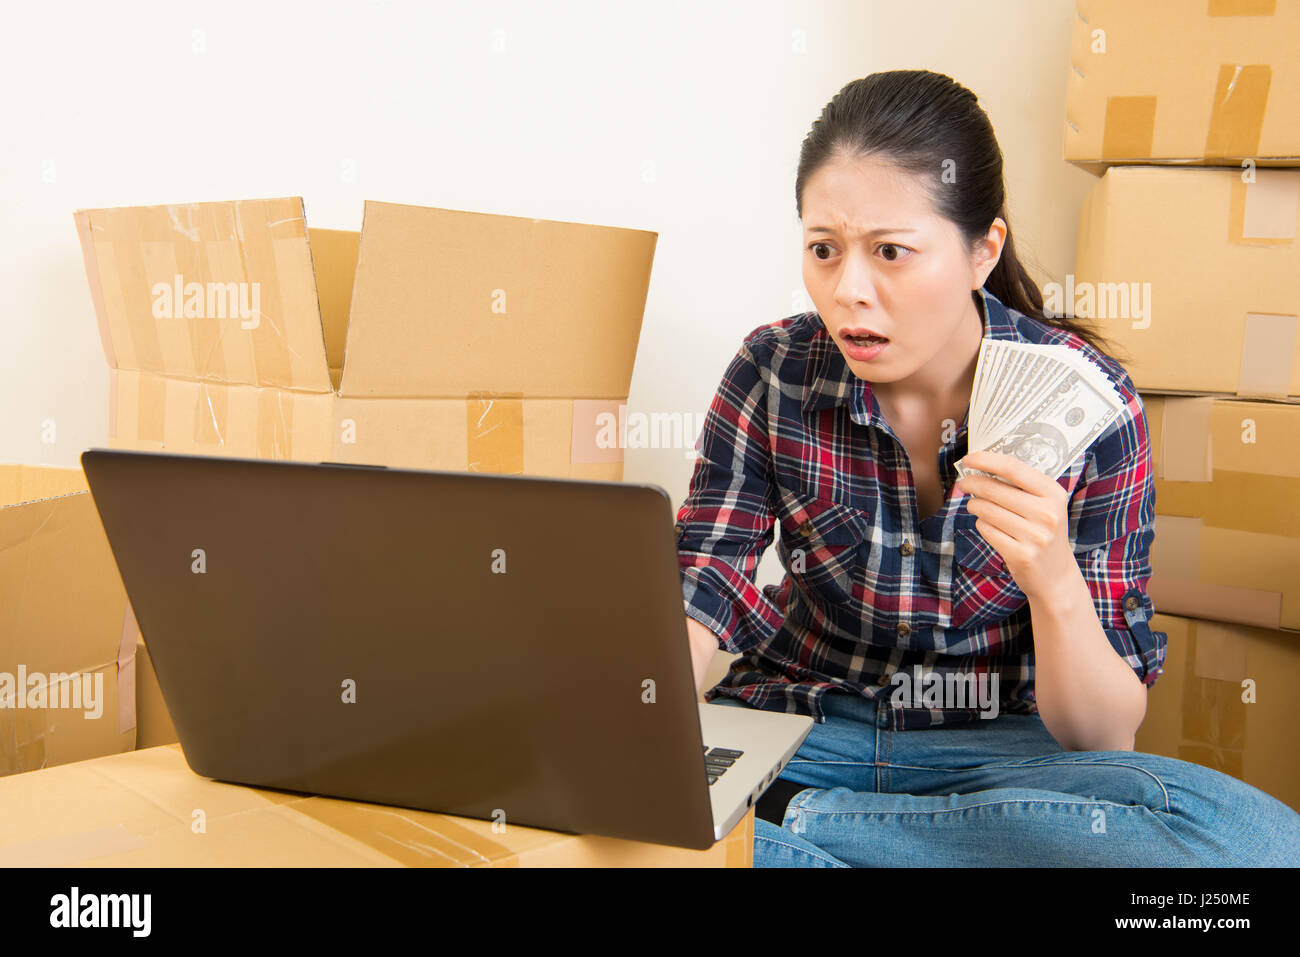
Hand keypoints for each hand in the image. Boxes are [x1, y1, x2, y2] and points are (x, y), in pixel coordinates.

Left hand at [951, 450, 1075, 602]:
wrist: (1056, 576)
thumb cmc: (1044, 533)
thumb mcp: (1045, 505)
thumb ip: (1021, 486)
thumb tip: (982, 466)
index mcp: (1054, 494)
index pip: (1013, 468)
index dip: (986, 460)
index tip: (968, 459)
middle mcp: (1047, 513)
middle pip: (994, 489)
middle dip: (972, 483)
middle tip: (964, 483)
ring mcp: (1035, 536)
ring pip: (986, 509)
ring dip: (974, 505)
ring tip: (976, 506)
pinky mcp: (1021, 554)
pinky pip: (986, 529)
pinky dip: (981, 524)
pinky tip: (988, 525)